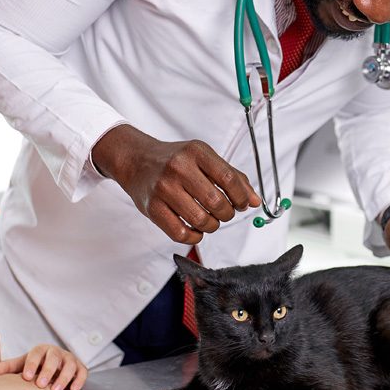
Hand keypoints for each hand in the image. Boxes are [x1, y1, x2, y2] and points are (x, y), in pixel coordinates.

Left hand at [0, 345, 87, 389]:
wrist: (53, 364)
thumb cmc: (36, 366)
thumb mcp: (22, 365)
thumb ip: (10, 368)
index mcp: (41, 350)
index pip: (36, 354)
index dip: (32, 364)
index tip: (26, 377)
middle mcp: (57, 352)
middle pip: (54, 358)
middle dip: (48, 371)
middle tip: (40, 384)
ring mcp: (69, 359)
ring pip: (70, 365)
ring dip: (63, 378)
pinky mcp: (79, 367)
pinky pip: (82, 372)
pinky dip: (79, 380)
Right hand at [91, 124, 260, 243]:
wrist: (136, 160)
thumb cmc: (175, 160)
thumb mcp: (204, 158)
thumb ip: (232, 177)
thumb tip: (254, 201)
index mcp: (196, 152)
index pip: (229, 178)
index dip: (241, 196)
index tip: (242, 203)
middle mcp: (179, 168)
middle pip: (216, 202)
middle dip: (227, 213)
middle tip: (225, 212)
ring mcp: (163, 189)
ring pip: (201, 220)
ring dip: (213, 226)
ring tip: (211, 220)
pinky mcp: (152, 208)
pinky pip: (181, 233)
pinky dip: (195, 236)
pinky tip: (196, 229)